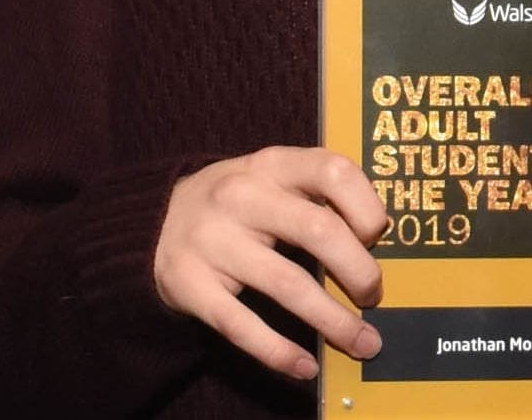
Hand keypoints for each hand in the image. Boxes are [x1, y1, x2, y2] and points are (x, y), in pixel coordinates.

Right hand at [153, 147, 388, 378]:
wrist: (151, 222)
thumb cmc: (236, 205)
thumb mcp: (271, 179)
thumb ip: (317, 195)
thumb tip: (380, 243)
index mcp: (271, 165)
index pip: (333, 171)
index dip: (366, 206)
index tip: (376, 236)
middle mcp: (241, 197)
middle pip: (318, 231)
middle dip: (360, 271)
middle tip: (373, 295)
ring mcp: (213, 241)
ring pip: (288, 285)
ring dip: (334, 321)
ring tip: (363, 342)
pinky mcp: (190, 284)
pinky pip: (242, 325)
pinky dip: (279, 352)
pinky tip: (306, 367)